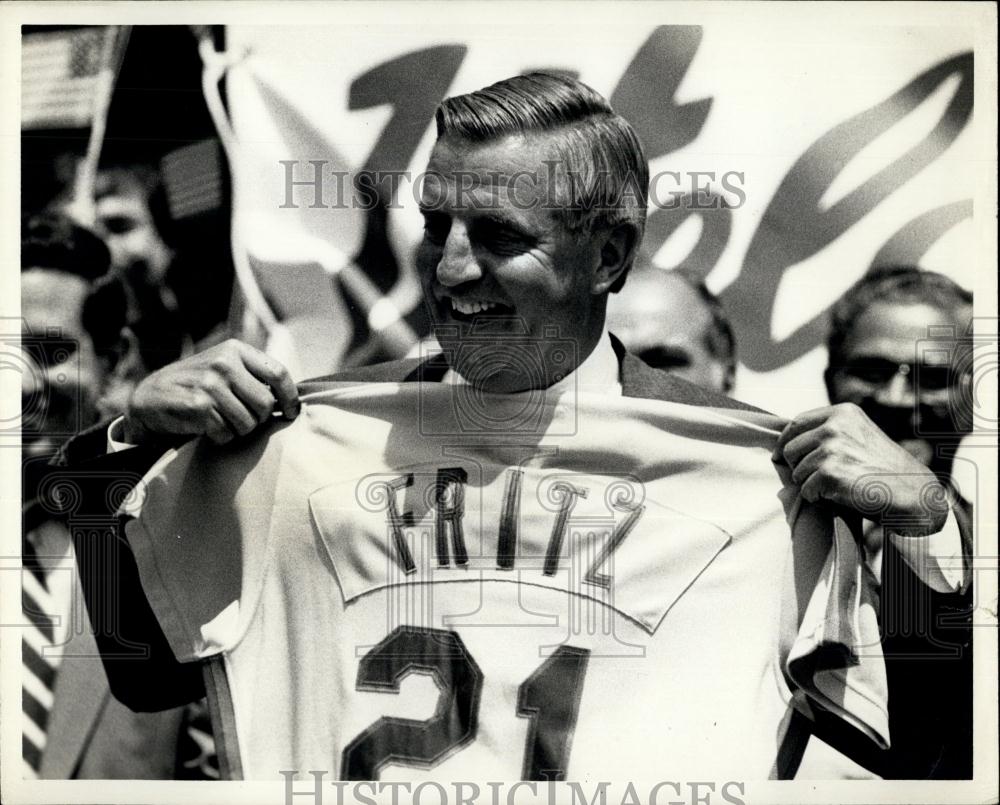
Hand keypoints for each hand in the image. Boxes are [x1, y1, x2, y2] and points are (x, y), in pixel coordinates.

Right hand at [123, 339, 299, 445]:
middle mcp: (224, 363)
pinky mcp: (199, 405)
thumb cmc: (196, 386)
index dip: (290, 397)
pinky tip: (206, 428)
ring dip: (237, 430)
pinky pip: (226, 434)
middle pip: (266, 404)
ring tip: (220, 421)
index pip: (278, 373)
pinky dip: (220, 438)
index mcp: (235, 350)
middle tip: (241, 419)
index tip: (292, 412)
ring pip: (248, 423)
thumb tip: (292, 400)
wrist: (150, 397)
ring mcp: (210, 383)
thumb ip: (253, 376)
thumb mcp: (224, 368)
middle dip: (258, 419)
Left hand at [774, 403, 948, 535]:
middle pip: (790, 448)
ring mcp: (832, 448)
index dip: (786, 442)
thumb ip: (829, 431)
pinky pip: (806, 490)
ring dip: (810, 484)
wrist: (912, 493)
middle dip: (797, 466)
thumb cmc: (882, 468)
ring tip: (835, 487)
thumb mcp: (858, 436)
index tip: (783, 455)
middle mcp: (835, 426)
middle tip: (816, 478)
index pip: (795, 424)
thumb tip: (789, 439)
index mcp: (842, 413)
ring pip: (797, 471)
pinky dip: (817, 498)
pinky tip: (837, 496)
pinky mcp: (831, 473)